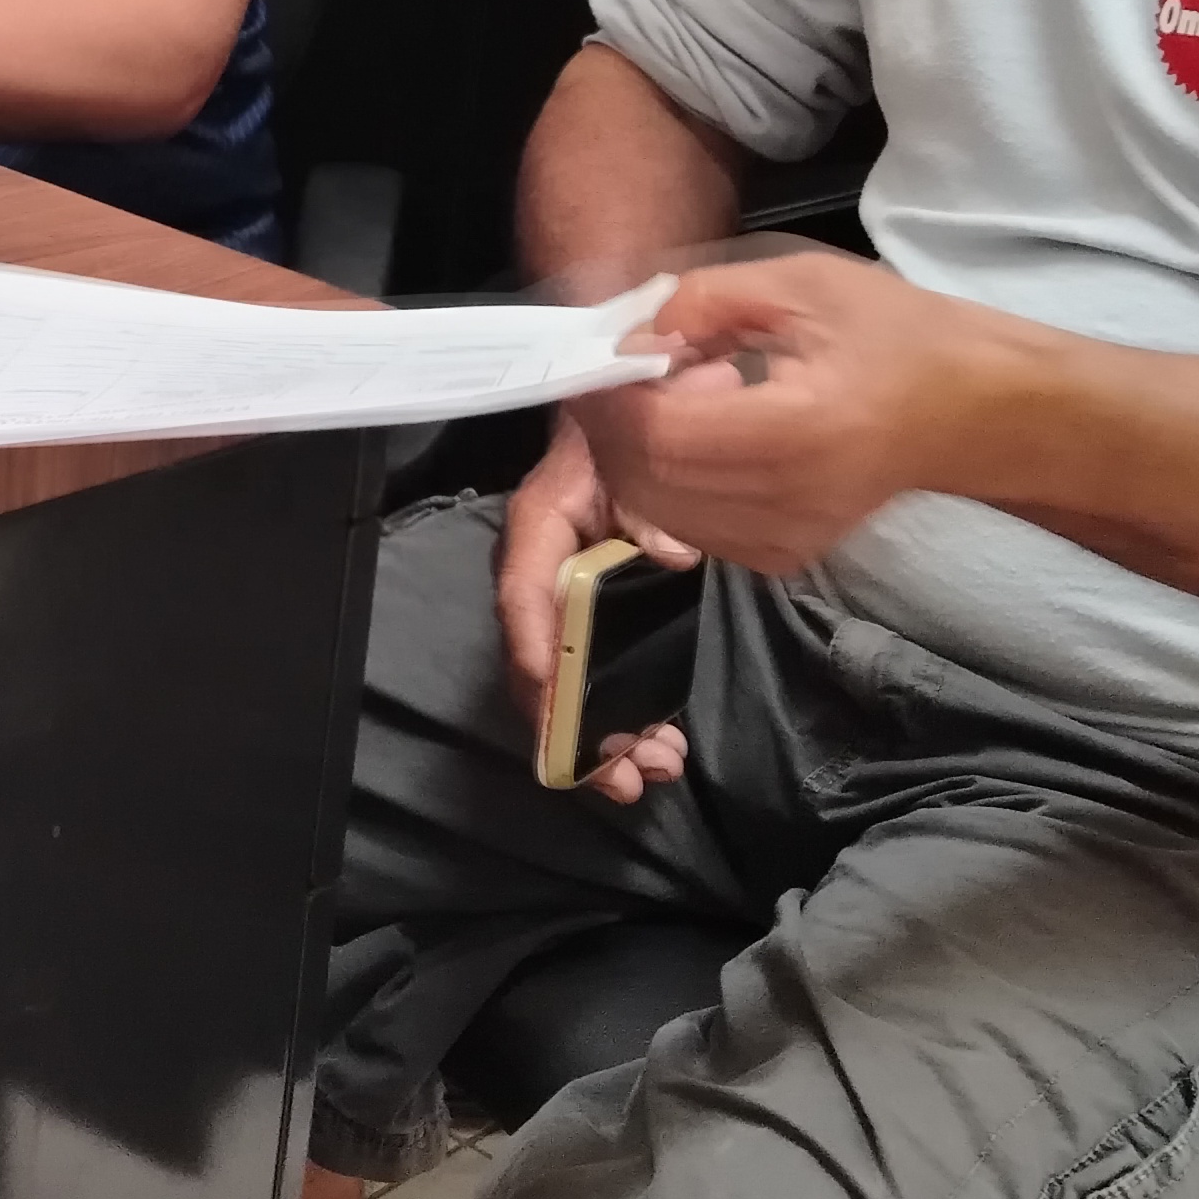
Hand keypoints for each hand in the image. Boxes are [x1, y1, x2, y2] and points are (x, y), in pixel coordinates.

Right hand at [496, 414, 698, 804]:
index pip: (524, 600)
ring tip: (656, 771)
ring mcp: (564, 606)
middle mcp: (538, 580)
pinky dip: (627, 720)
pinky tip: (664, 748)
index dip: (539, 658)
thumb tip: (674, 556)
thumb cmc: (624, 433)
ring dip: (608, 740)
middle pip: (539, 668)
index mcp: (538, 532)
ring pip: (570, 688)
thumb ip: (651, 503)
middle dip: (577, 734)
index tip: (562, 715)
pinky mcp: (594, 620)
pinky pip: (597, 680)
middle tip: (623, 780)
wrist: (628, 417)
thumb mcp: (639, 454)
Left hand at [577, 249, 1003, 577]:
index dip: (612, 394)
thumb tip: (632, 330)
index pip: (660, 433)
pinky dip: (670, 483)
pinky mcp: (786, 556)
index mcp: (796, 432)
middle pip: (647, 480)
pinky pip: (693, 528)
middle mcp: (786, 503)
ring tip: (682, 392)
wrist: (979, 412)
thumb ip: (708, 299)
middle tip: (630, 366)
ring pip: (660, 512)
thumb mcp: (806, 284)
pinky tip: (707, 432)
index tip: (605, 350)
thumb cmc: (900, 337)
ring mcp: (787, 541)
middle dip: (613, 423)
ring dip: (638, 452)